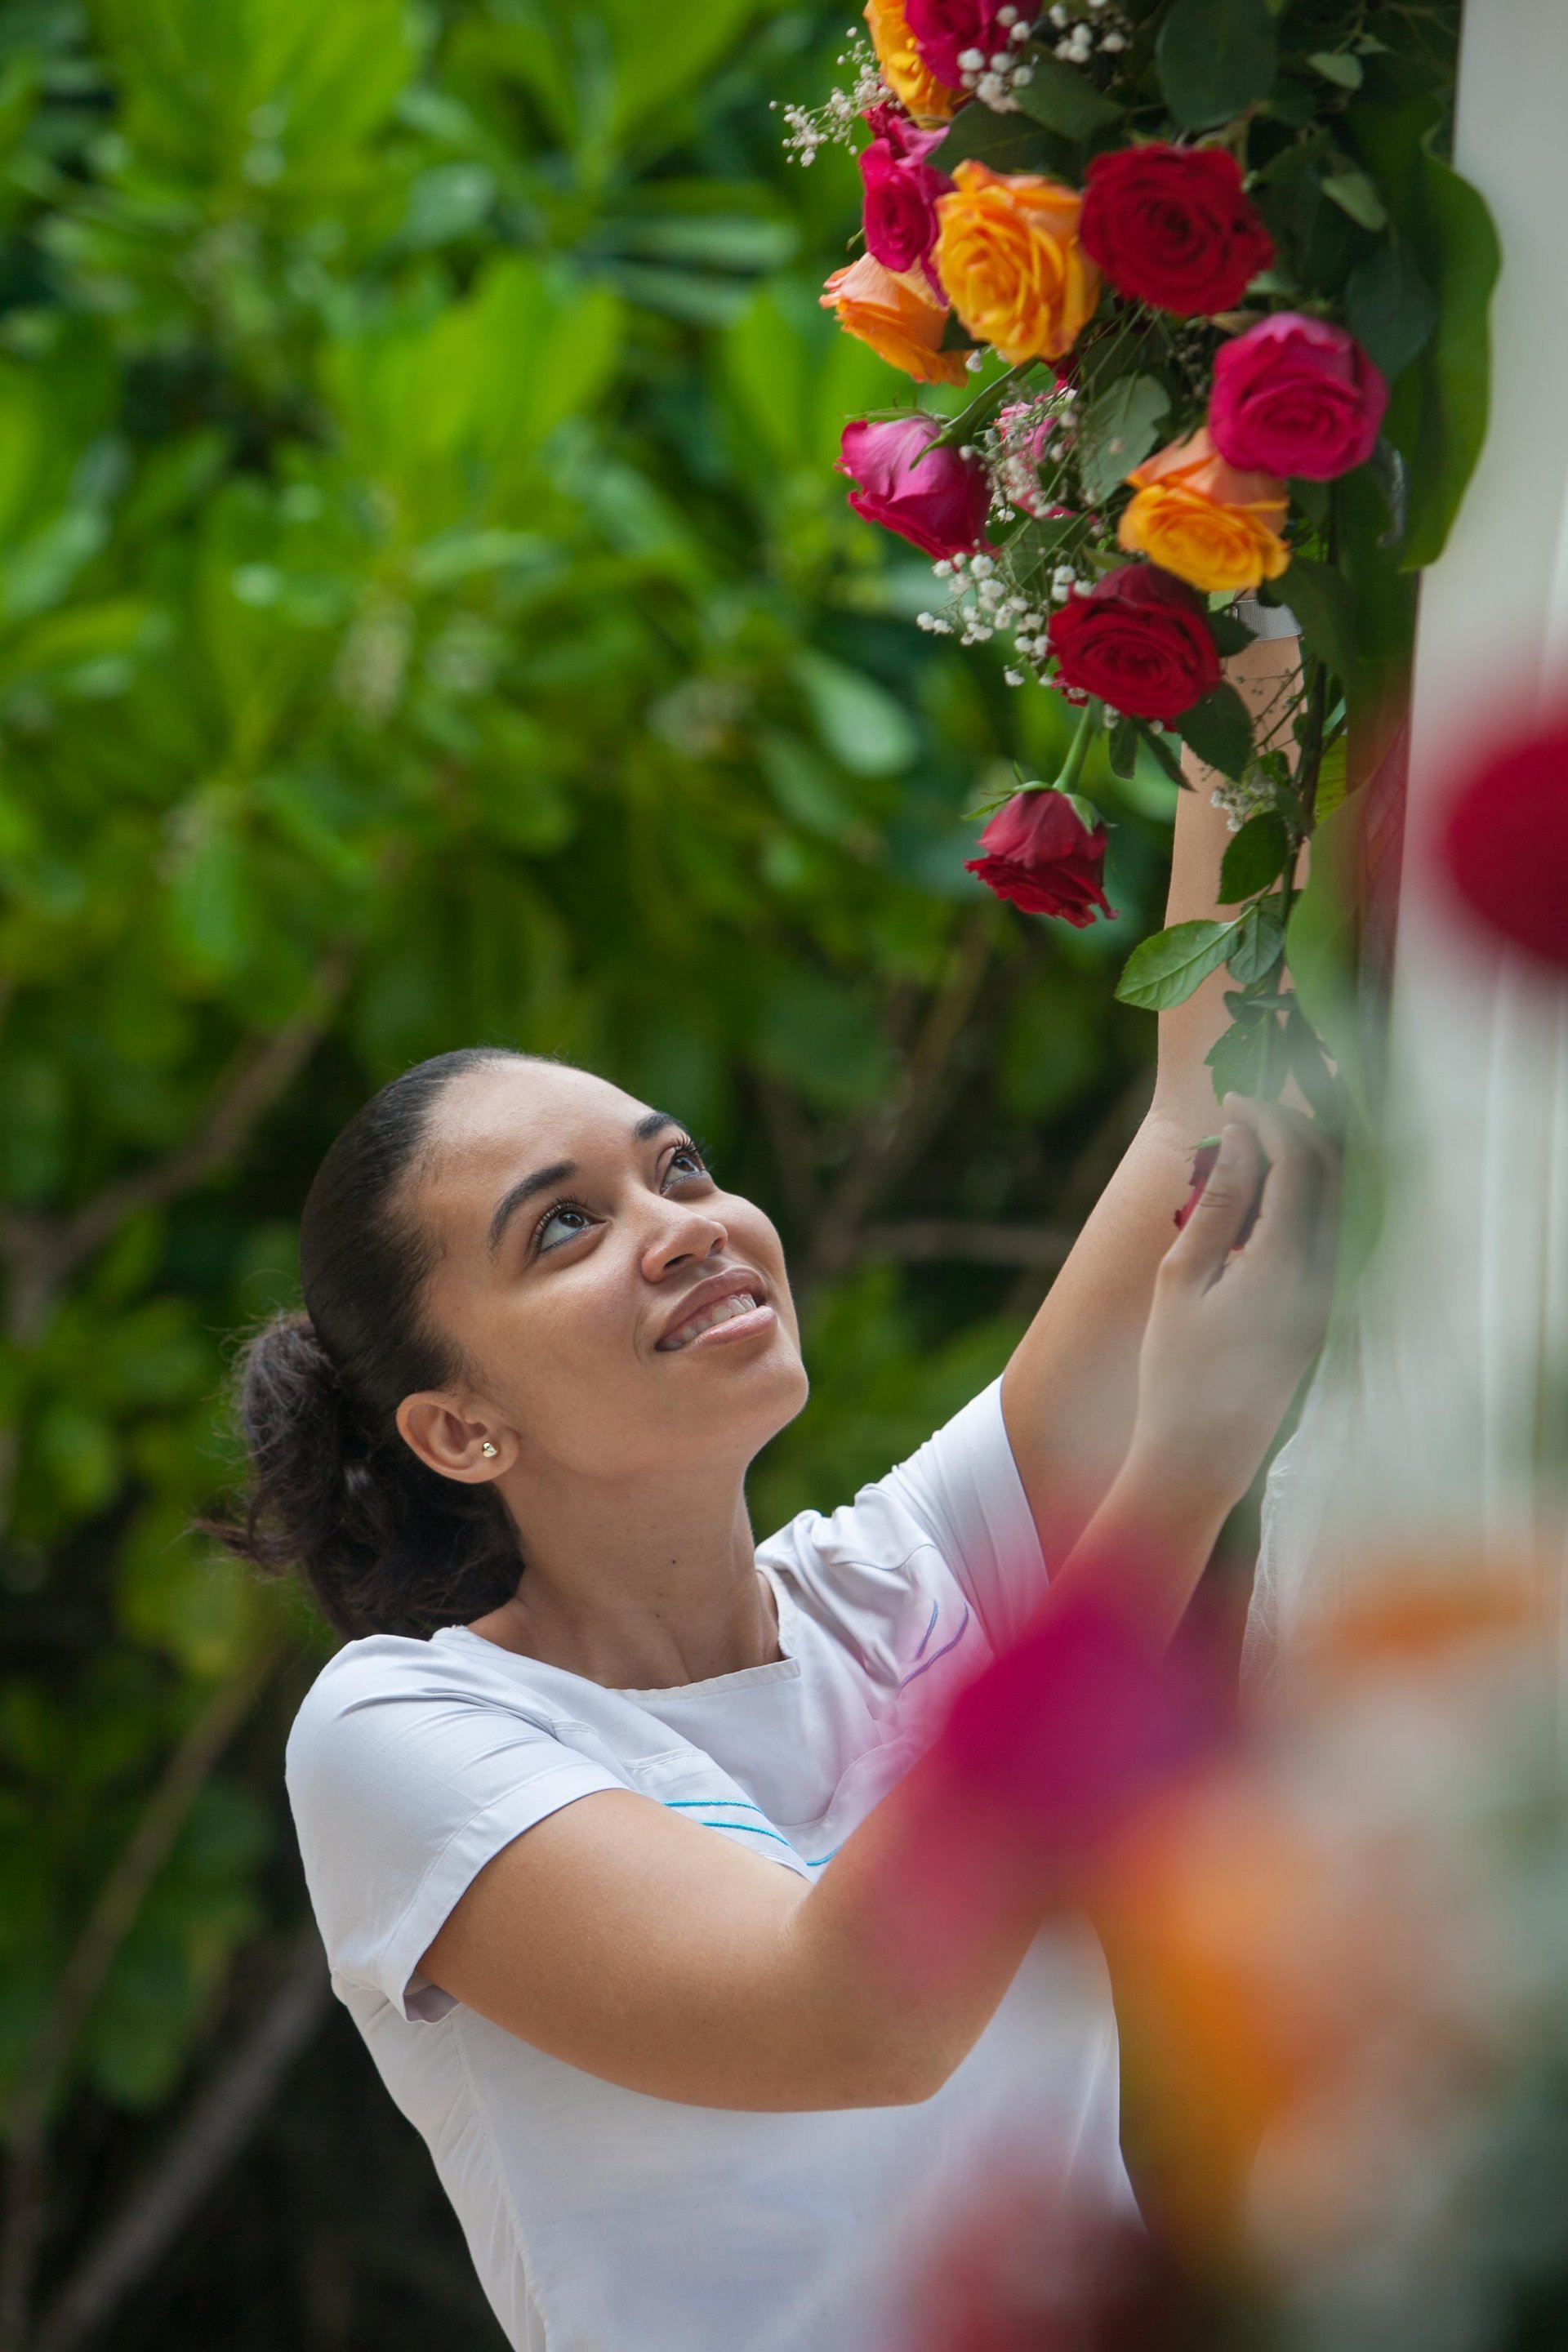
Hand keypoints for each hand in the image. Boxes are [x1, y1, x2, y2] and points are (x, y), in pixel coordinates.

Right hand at [1129, 1095, 1339, 1512]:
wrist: (1202, 1453)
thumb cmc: (1177, 1370)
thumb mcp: (1183, 1279)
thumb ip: (1219, 1204)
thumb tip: (1239, 1139)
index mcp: (1286, 1264)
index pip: (1301, 1163)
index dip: (1270, 1119)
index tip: (1231, 1101)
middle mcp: (1324, 1275)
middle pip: (1332, 1172)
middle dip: (1294, 1128)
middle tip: (1243, 1112)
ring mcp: (1329, 1293)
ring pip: (1335, 1199)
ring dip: (1299, 1160)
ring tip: (1246, 1144)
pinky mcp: (1321, 1307)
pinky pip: (1323, 1230)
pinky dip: (1297, 1197)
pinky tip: (1255, 1195)